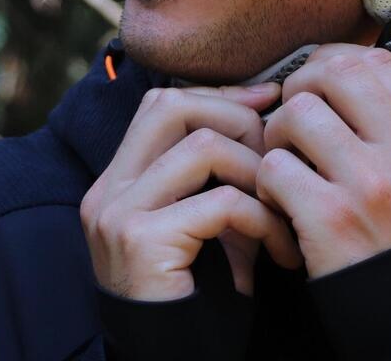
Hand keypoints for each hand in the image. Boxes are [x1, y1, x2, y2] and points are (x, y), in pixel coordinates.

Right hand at [81, 84, 301, 300]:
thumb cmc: (202, 294)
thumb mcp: (207, 219)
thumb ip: (219, 169)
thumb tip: (267, 104)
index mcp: (119, 179)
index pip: (164, 103)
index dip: (219, 97)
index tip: (268, 102)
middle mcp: (108, 190)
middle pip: (171, 107)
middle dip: (235, 118)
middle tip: (276, 154)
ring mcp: (117, 215)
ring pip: (202, 147)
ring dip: (258, 171)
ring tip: (282, 206)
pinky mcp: (140, 242)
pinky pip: (221, 202)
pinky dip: (263, 218)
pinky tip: (279, 249)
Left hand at [256, 44, 390, 277]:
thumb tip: (344, 72)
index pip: (379, 62)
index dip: (337, 59)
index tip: (318, 80)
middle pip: (337, 73)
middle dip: (302, 85)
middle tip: (293, 116)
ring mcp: (370, 186)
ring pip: (297, 114)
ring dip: (277, 134)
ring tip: (285, 161)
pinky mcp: (330, 220)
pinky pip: (275, 167)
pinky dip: (265, 182)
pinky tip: (278, 202)